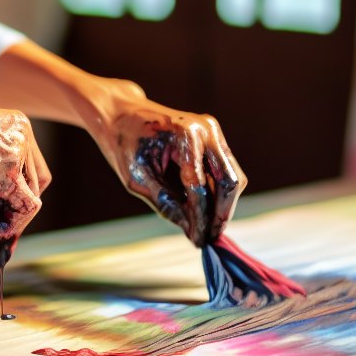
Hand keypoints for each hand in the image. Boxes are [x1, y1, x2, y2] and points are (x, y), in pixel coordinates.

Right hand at [0, 103, 49, 260]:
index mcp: (14, 125)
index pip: (29, 171)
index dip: (14, 201)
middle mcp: (23, 135)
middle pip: (31, 188)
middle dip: (8, 221)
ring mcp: (19, 153)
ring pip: (28, 201)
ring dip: (3, 229)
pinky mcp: (10, 174)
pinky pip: (23, 209)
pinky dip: (5, 228)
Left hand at [93, 85, 245, 246]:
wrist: (122, 114)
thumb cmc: (124, 144)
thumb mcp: (136, 179)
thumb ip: (166, 204)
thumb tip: (192, 230)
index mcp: (184, 136)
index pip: (200, 188)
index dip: (200, 218)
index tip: (198, 241)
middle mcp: (206, 130)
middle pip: (230, 182)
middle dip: (222, 214)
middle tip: (210, 237)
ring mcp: (213, 131)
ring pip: (232, 177)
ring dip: (222, 205)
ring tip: (207, 228)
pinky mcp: (214, 137)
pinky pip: (225, 170)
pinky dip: (217, 192)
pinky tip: (204, 210)